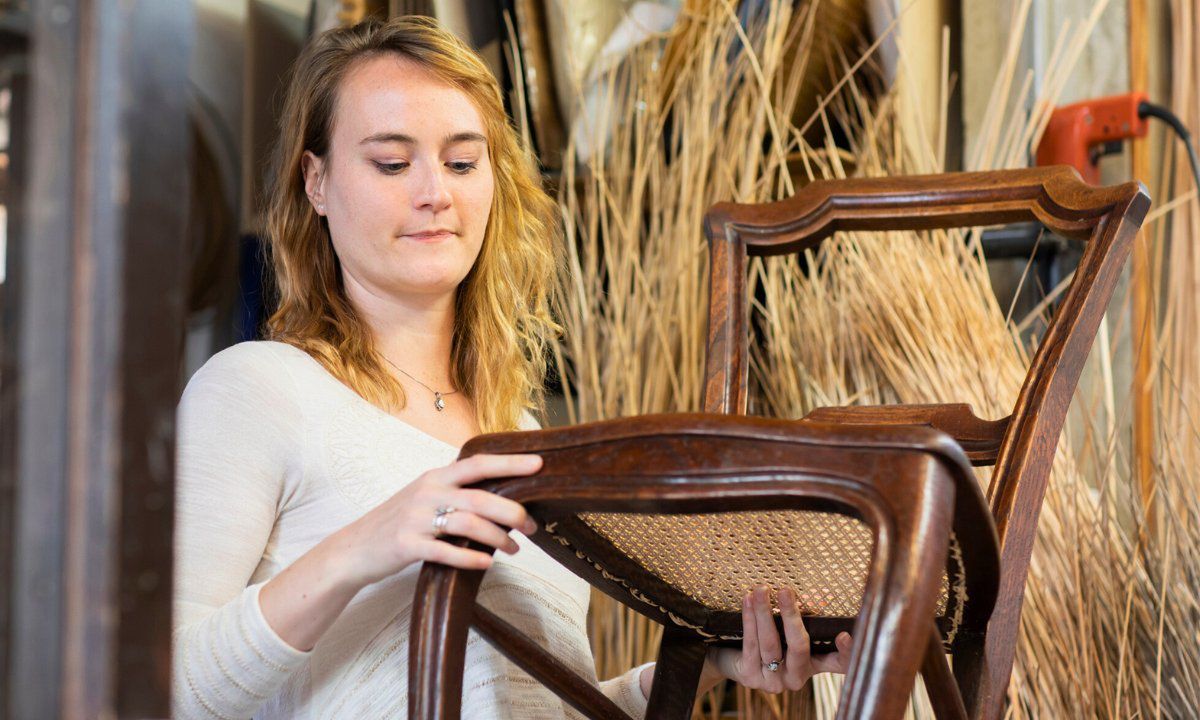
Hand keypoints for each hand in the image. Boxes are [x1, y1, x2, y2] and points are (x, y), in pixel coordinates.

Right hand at [333, 453, 541, 587]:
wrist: (354, 548)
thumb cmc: (398, 522)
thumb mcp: (424, 496)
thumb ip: (456, 492)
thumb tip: (502, 495)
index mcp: (434, 477)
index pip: (478, 463)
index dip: (509, 463)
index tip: (539, 464)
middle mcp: (426, 492)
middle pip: (480, 497)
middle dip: (512, 511)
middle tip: (533, 526)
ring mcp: (415, 519)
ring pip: (468, 524)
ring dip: (498, 538)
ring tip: (514, 550)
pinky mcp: (407, 546)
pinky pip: (446, 551)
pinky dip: (471, 558)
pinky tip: (487, 564)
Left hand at [702, 586, 852, 693]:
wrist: (732, 659)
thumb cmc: (768, 638)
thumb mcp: (788, 629)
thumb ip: (803, 617)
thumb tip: (809, 595)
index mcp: (814, 665)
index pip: (838, 663)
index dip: (846, 653)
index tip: (844, 635)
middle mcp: (796, 678)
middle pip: (799, 646)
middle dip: (791, 615)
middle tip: (786, 590)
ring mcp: (774, 681)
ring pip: (771, 643)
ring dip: (764, 612)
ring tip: (761, 589)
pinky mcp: (751, 678)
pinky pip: (751, 644)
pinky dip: (749, 619)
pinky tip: (748, 600)